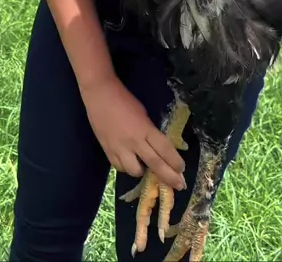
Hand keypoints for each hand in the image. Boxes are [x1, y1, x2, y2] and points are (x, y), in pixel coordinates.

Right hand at [80, 75, 185, 189]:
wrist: (100, 95)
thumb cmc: (124, 100)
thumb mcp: (143, 114)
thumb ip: (149, 131)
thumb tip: (157, 146)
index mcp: (145, 129)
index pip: (164, 149)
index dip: (175, 162)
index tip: (182, 170)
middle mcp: (134, 142)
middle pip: (155, 164)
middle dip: (169, 177)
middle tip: (179, 185)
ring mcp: (119, 148)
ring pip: (134, 171)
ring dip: (143, 172)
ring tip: (145, 166)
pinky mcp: (107, 151)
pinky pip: (119, 167)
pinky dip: (126, 167)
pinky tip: (128, 162)